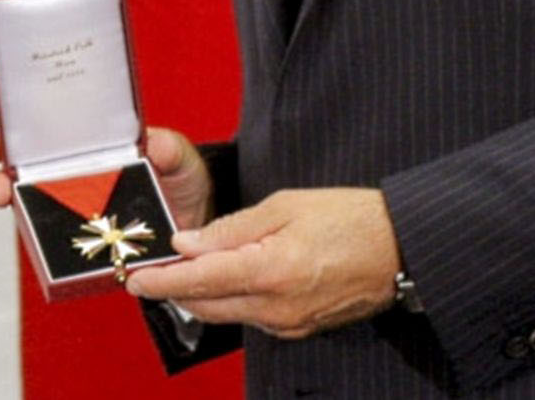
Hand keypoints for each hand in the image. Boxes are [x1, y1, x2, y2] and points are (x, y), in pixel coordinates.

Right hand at [0, 126, 211, 227]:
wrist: (192, 225)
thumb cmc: (180, 180)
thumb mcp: (179, 157)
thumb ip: (169, 148)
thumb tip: (154, 143)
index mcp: (93, 148)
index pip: (48, 135)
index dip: (18, 135)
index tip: (2, 138)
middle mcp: (76, 176)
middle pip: (27, 173)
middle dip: (2, 174)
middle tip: (0, 181)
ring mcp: (76, 209)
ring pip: (32, 208)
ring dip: (13, 206)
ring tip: (7, 202)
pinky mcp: (84, 242)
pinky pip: (56, 245)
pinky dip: (44, 245)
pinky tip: (44, 244)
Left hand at [126, 186, 399, 338]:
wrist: (399, 248)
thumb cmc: (348, 217)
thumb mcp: (287, 205)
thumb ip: (234, 227)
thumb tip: (189, 244)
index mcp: (270, 270)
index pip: (200, 281)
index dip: (162, 281)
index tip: (135, 279)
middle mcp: (275, 308)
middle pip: (207, 304)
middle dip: (176, 289)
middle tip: (155, 270)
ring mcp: (288, 324)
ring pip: (227, 312)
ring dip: (204, 293)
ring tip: (191, 266)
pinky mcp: (299, 328)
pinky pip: (252, 316)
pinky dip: (233, 298)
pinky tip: (232, 275)